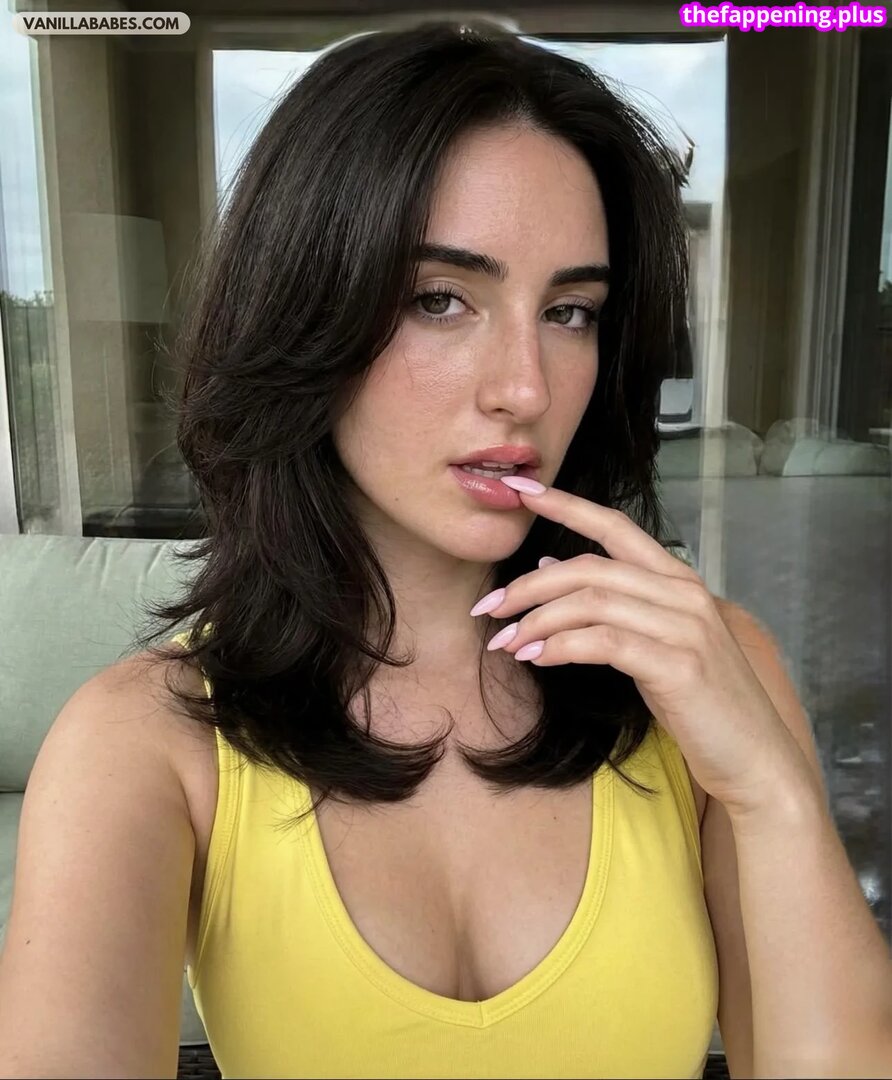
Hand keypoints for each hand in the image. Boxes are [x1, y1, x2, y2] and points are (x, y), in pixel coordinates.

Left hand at [471, 479, 806, 817]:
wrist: (756, 758)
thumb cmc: (701, 701)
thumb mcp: (656, 641)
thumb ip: (614, 603)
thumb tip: (552, 566)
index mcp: (679, 580)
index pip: (615, 526)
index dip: (564, 504)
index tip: (519, 491)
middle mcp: (683, 593)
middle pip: (589, 568)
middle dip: (529, 585)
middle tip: (488, 607)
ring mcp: (685, 627)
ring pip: (591, 602)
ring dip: (536, 621)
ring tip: (505, 642)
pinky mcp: (678, 665)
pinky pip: (603, 642)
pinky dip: (560, 646)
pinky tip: (535, 658)